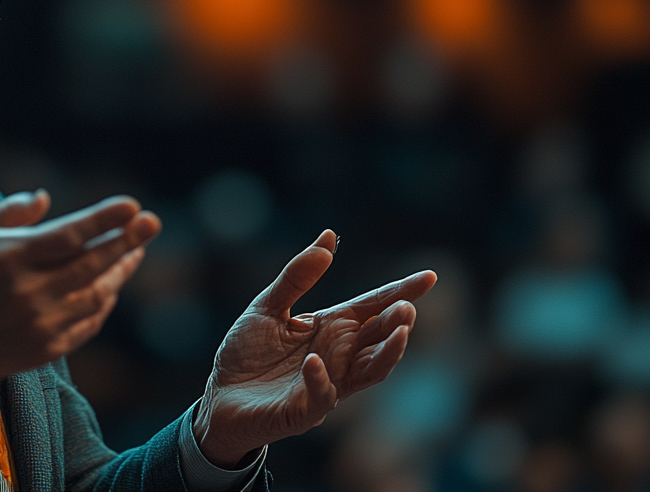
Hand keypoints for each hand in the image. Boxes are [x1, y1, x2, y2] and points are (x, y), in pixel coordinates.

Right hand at [0, 191, 160, 386]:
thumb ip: (11, 213)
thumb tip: (45, 197)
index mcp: (10, 259)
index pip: (67, 235)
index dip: (103, 220)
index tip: (132, 206)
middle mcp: (29, 292)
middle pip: (90, 263)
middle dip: (127, 240)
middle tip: (152, 222)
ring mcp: (42, 323)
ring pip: (97, 293)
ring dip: (121, 270)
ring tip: (136, 250)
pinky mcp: (50, 348)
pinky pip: (91, 320)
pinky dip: (105, 300)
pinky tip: (112, 283)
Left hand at [193, 230, 435, 467]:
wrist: (218, 398)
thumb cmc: (246, 353)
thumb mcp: (268, 306)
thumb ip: (297, 276)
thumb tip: (329, 237)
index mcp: (332, 327)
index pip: (374, 306)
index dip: (402, 291)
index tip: (430, 277)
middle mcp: (339, 355)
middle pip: (381, 337)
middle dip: (398, 323)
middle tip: (407, 308)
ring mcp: (327, 384)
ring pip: (372, 371)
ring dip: (388, 353)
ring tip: (399, 331)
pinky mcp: (305, 411)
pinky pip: (323, 396)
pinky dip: (321, 379)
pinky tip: (313, 361)